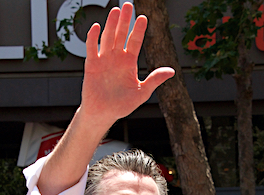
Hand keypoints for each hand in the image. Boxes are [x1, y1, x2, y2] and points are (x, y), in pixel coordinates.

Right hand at [80, 3, 174, 130]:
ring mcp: (104, 60)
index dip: (138, 30)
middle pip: (121, 35)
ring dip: (111, 24)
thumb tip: (171, 71)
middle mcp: (116, 58)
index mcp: (129, 63)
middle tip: (128, 6)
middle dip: (125, 21)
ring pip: (107, 38)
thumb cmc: (121, 106)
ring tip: (115, 11)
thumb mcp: (141, 93)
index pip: (135, 42)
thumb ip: (154, 80)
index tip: (143, 18)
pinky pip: (92, 49)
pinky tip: (96, 27)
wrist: (103, 114)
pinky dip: (93, 38)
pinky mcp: (91, 65)